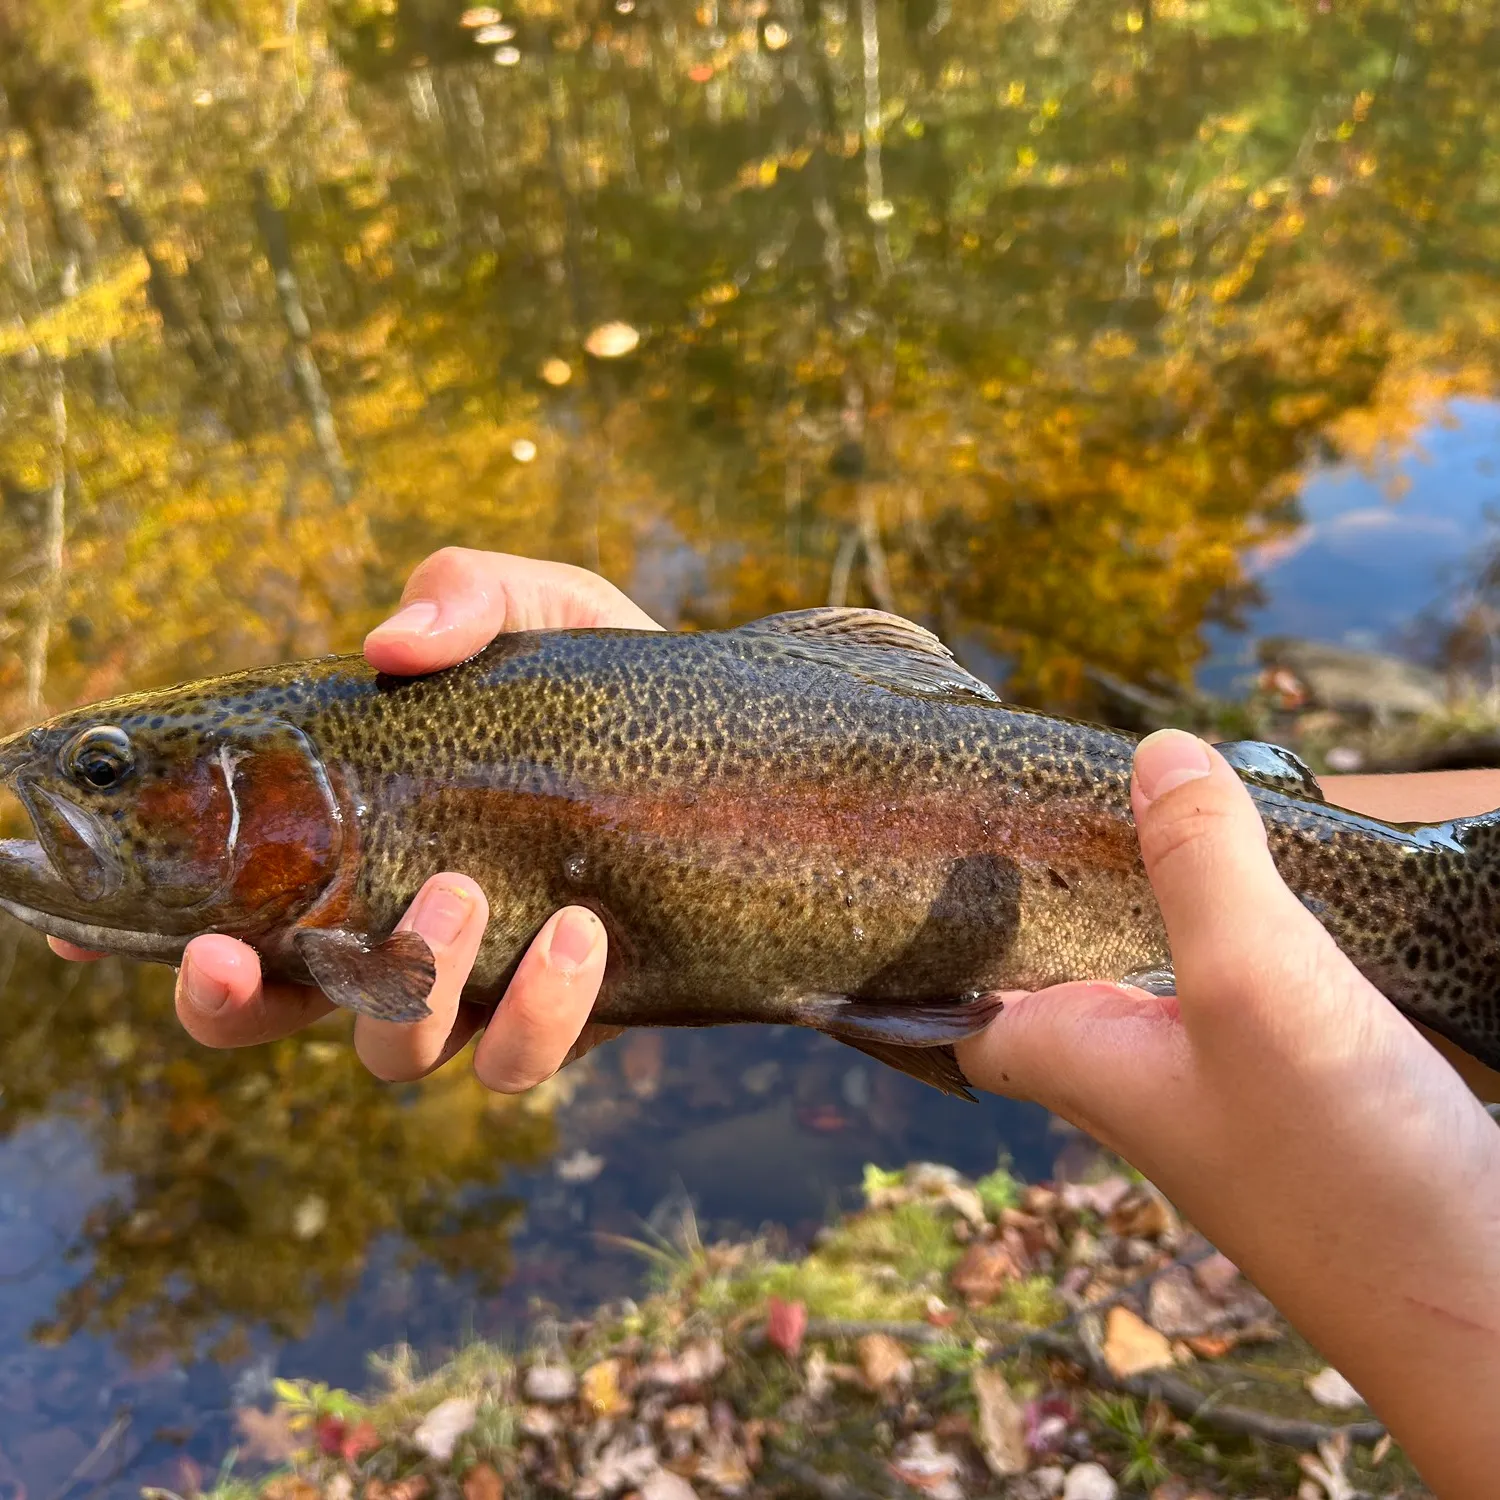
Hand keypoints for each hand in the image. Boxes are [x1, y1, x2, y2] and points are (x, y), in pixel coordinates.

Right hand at [50, 548, 660, 1088]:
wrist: (737, 744)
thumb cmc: (603, 677)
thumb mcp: (539, 608)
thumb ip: (463, 598)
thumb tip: (387, 643)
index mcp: (355, 842)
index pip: (224, 902)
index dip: (141, 938)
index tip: (75, 937)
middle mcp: (398, 926)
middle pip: (272, 1015)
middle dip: (233, 1004)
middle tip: (241, 951)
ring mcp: (481, 981)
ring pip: (393, 1053)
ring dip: (403, 992)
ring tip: (462, 895)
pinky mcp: (571, 1013)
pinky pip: (522, 1060)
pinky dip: (540, 1010)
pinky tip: (580, 932)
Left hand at [958, 731, 1499, 1494]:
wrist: (1480, 1307)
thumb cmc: (1345, 1171)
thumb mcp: (1257, 986)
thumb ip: (1198, 868)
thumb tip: (1153, 753)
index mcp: (1079, 1060)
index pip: (963, 1007)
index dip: (931, 949)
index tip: (910, 868)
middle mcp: (1133, 1078)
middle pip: (1055, 973)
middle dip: (1043, 895)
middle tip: (1042, 800)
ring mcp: (1218, 1088)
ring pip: (1147, 976)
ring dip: (1145, 902)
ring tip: (1146, 807)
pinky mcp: (1295, 1090)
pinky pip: (1233, 991)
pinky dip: (1231, 932)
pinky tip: (1258, 884)